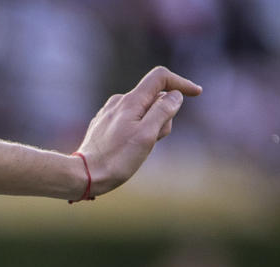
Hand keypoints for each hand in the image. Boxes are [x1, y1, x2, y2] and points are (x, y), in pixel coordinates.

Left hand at [76, 66, 201, 197]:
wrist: (83, 176)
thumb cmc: (117, 158)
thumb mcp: (147, 135)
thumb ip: (163, 111)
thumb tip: (174, 95)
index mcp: (130, 101)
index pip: (160, 77)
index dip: (181, 82)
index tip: (196, 94)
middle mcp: (118, 102)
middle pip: (154, 98)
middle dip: (164, 116)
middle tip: (154, 140)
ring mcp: (109, 114)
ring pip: (143, 112)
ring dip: (150, 127)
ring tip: (138, 148)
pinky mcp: (104, 126)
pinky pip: (130, 122)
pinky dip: (137, 132)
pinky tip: (127, 150)